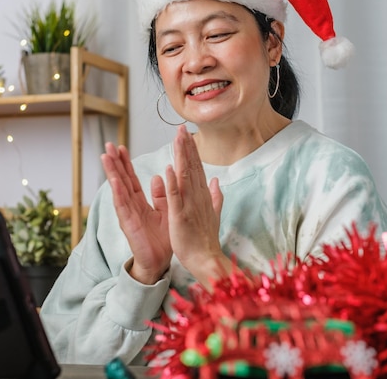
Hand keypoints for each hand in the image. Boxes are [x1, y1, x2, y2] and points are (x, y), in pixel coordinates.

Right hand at [101, 143, 171, 283]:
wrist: (159, 262)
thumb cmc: (161, 240)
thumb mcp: (165, 213)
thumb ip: (161, 196)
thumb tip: (156, 178)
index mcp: (140, 203)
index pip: (131, 179)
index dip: (125, 163)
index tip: (121, 148)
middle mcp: (131, 207)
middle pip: (121, 180)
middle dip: (115, 163)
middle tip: (109, 145)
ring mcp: (127, 215)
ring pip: (118, 190)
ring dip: (112, 173)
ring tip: (105, 157)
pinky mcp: (128, 225)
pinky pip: (122, 206)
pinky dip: (118, 193)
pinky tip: (114, 181)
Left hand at [165, 125, 229, 285]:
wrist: (207, 260)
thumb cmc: (206, 240)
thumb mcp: (213, 214)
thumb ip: (215, 196)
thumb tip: (216, 181)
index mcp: (202, 196)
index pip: (197, 168)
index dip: (191, 151)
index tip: (186, 134)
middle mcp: (198, 197)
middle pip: (192, 167)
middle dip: (186, 146)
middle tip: (181, 127)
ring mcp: (190, 205)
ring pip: (185, 176)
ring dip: (181, 157)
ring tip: (177, 139)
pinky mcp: (181, 216)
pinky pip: (176, 197)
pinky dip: (173, 182)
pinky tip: (169, 168)